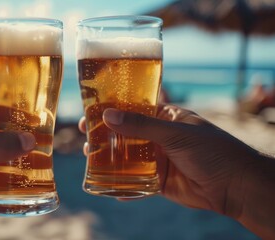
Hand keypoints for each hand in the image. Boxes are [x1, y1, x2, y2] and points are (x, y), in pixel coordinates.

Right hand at [79, 104, 274, 237]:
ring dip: (107, 155)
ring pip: (126, 155)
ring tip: (87, 153)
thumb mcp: (175, 132)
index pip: (133, 108)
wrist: (235, 186)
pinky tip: (105, 184)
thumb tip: (108, 116)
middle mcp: (159, 136)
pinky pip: (135, 180)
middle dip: (104, 132)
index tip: (91, 108)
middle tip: (84, 131)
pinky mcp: (158, 180)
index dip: (112, 107)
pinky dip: (120, 183)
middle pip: (125, 132)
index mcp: (165, 117)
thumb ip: (142, 125)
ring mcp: (158, 158)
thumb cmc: (212, 150)